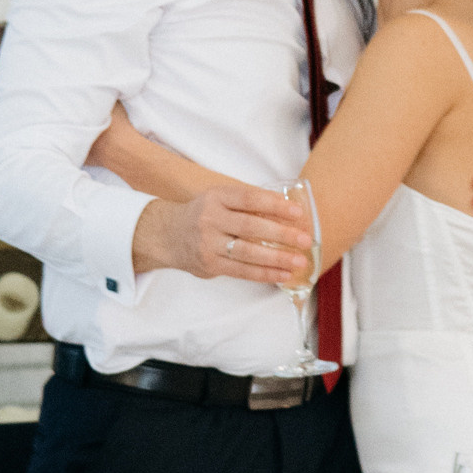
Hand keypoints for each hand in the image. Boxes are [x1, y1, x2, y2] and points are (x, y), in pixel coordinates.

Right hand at [131, 178, 314, 283]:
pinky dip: (265, 274)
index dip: (274, 204)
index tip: (297, 212)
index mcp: (216, 197)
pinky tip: (283, 274)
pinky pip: (242, 271)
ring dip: (277, 258)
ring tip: (299, 261)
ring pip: (247, 253)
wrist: (167, 235)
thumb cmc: (204, 215)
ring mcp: (209, 244)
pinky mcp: (210, 265)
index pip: (249, 198)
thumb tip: (288, 214)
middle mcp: (210, 219)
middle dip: (281, 234)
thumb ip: (247, 204)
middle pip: (250, 227)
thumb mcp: (219, 199)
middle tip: (305, 239)